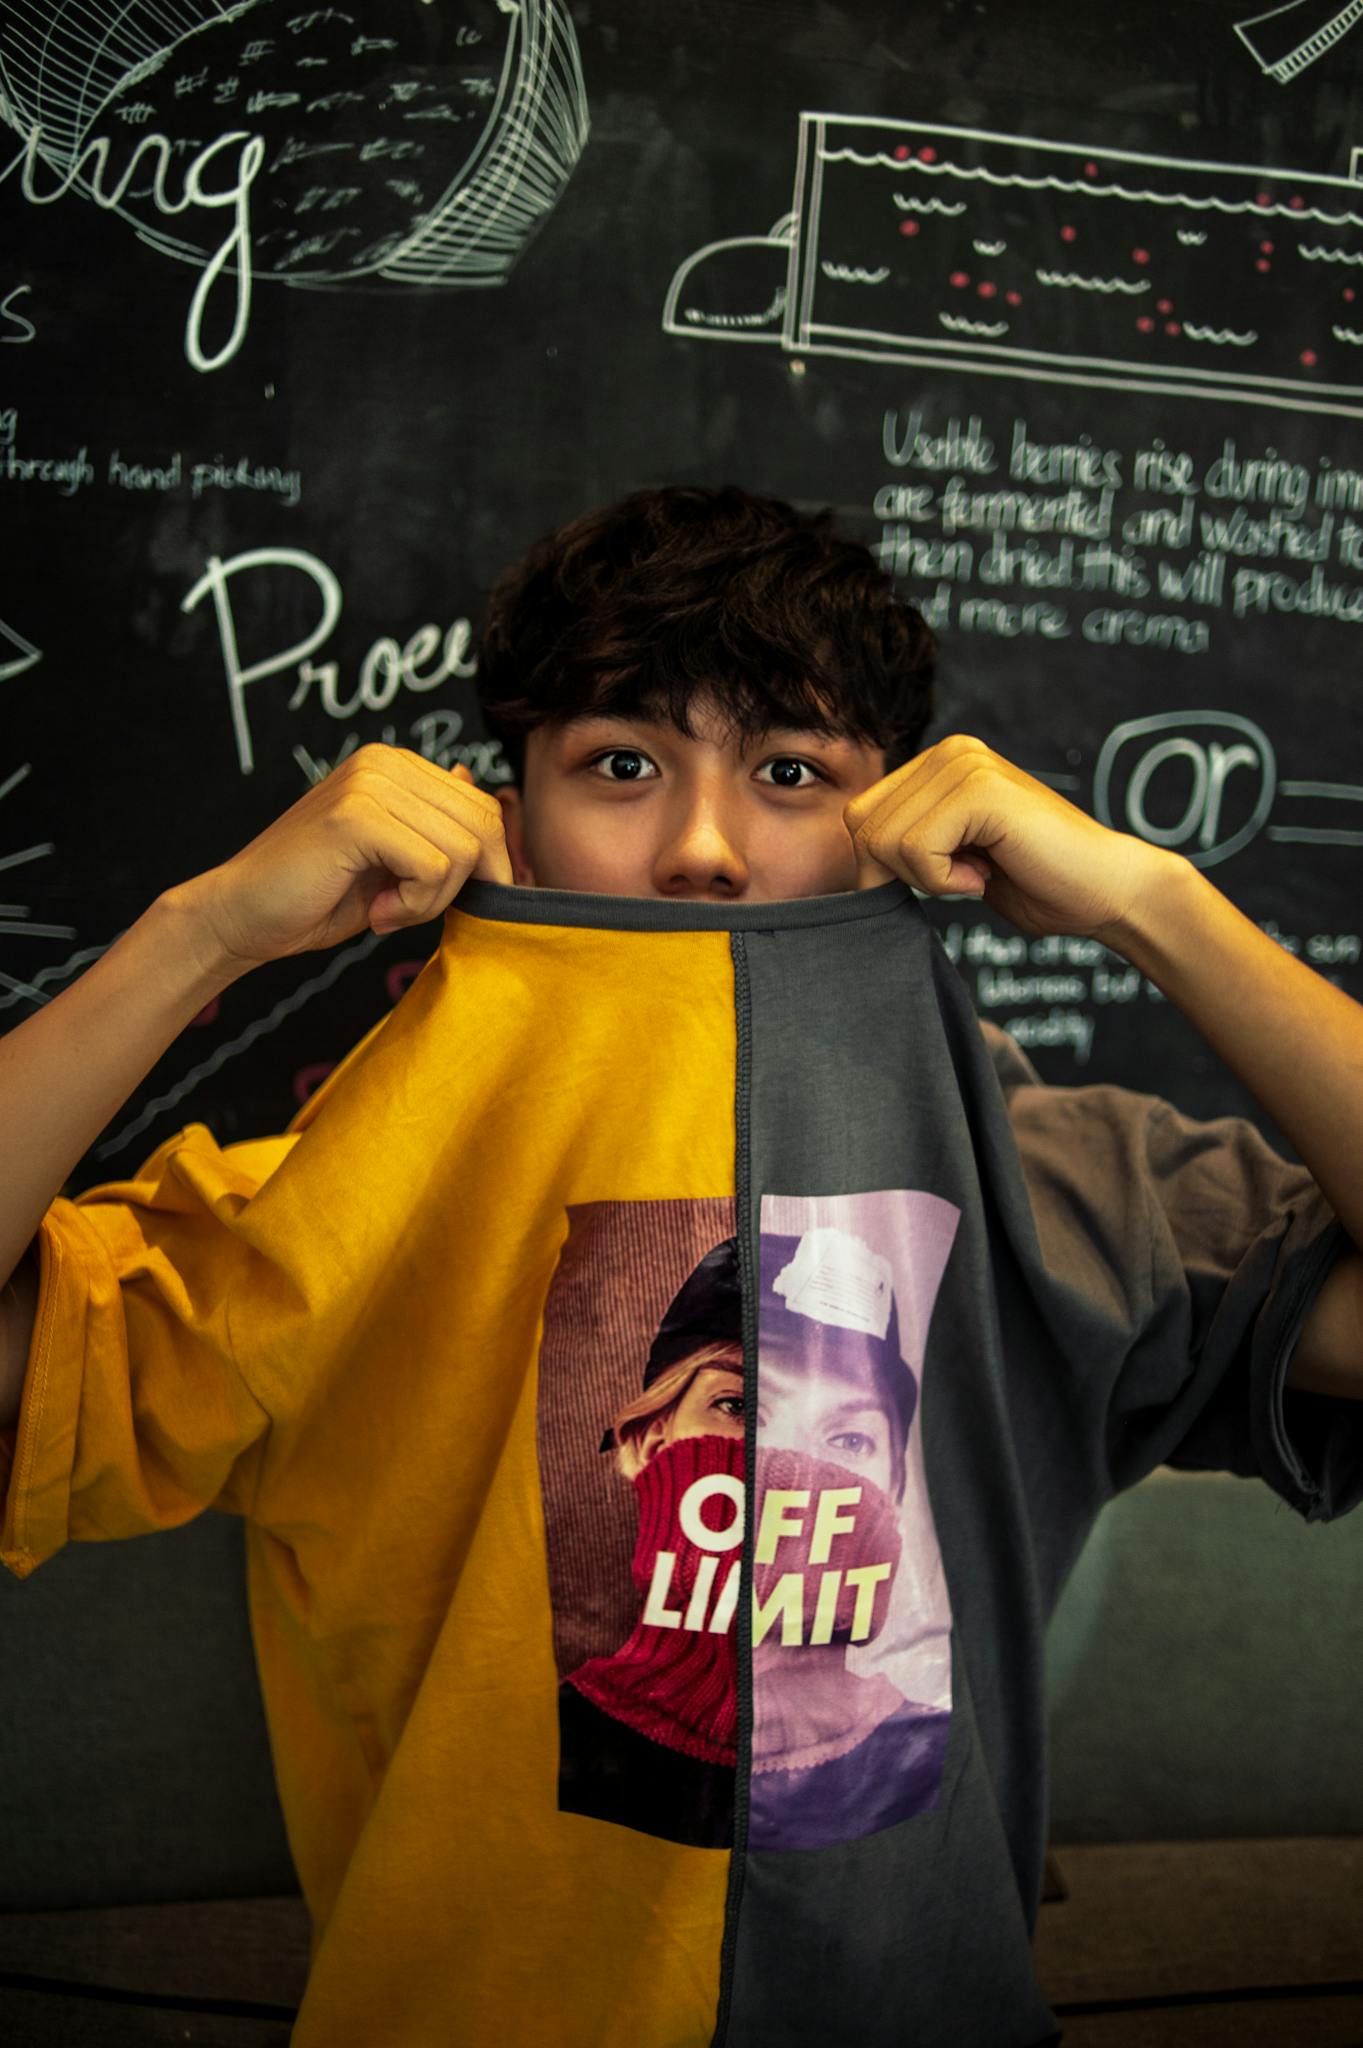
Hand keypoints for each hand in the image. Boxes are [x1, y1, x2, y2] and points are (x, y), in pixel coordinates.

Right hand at [175, 747, 512, 975]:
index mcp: (395, 766)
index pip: (484, 808)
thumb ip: (433, 824)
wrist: (240, 914)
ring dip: (432, 901)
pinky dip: (413, 906)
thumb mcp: (392, 859)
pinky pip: (433, 867)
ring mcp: (369, 783)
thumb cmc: (315, 895)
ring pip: (464, 850)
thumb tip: (479, 785)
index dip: (479, 867)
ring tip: (385, 911)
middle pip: (484, 825)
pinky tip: (375, 912)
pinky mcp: (356, 815)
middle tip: (408, 910)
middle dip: (462, 885)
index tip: (428, 898)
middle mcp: (384, 762)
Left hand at [844, 735, 1169, 943]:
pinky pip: (916, 850)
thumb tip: (850, 865)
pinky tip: (989, 872)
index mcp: (938, 763)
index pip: (858, 817)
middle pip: (862, 828)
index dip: (886, 866)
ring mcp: (965, 763)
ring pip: (884, 841)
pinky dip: (945, 880)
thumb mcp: (951, 858)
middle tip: (965, 874)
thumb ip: (905, 844)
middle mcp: (949, 750)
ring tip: (982, 870)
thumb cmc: (1038, 883)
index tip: (948, 873)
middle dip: (902, 872)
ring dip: (928, 878)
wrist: (1107, 891)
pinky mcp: (980, 788)